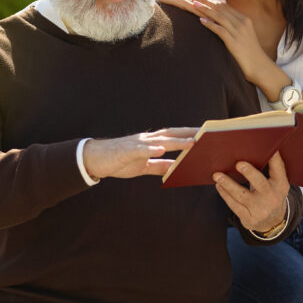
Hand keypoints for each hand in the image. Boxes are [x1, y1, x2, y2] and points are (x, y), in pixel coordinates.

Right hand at [83, 128, 197, 179]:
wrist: (95, 159)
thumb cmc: (119, 161)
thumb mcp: (143, 166)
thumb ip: (158, 166)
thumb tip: (175, 168)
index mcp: (151, 143)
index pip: (174, 136)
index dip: (190, 134)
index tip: (207, 134)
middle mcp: (146, 140)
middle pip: (171, 134)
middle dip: (189, 133)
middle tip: (207, 134)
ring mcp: (137, 144)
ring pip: (159, 141)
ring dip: (176, 141)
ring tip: (192, 143)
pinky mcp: (126, 151)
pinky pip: (140, 150)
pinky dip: (151, 149)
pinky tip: (161, 150)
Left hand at [189, 0, 271, 82]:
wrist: (260, 66)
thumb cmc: (250, 52)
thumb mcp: (245, 35)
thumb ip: (235, 26)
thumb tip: (221, 21)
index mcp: (245, 19)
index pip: (225, 6)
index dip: (211, 0)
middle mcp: (242, 23)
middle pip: (220, 8)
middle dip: (205, 1)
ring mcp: (238, 32)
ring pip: (219, 16)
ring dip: (205, 9)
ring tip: (193, 5)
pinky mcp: (234, 42)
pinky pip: (220, 30)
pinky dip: (210, 24)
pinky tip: (201, 21)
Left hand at [214, 152, 290, 232]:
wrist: (273, 223)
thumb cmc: (270, 194)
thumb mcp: (276, 184)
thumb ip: (269, 169)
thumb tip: (251, 149)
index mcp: (281, 185)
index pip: (278, 169)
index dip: (274, 158)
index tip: (268, 148)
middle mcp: (272, 198)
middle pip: (260, 183)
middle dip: (249, 173)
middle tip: (239, 164)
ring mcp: (260, 210)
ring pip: (242, 195)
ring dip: (228, 184)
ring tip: (217, 175)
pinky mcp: (249, 219)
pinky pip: (234, 205)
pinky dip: (225, 194)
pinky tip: (219, 186)